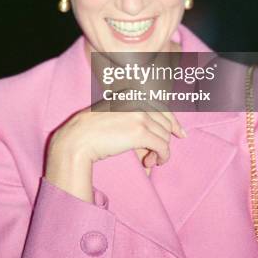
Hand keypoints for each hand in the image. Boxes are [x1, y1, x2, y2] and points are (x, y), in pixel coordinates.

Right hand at [46, 95, 186, 170]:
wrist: (77, 138)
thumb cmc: (92, 131)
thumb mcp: (115, 117)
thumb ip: (135, 123)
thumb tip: (154, 144)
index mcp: (132, 94)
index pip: (162, 107)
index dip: (173, 122)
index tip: (180, 133)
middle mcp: (139, 101)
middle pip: (165, 123)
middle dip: (163, 141)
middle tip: (154, 157)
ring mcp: (140, 115)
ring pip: (164, 136)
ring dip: (160, 152)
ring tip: (148, 162)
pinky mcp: (140, 132)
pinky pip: (162, 147)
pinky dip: (161, 157)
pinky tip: (152, 163)